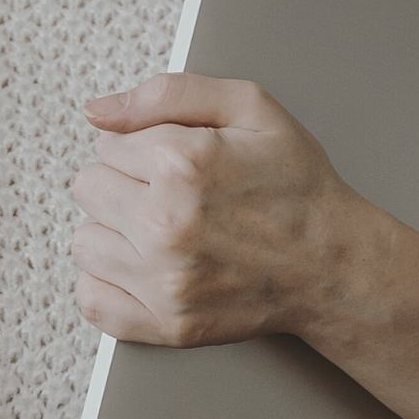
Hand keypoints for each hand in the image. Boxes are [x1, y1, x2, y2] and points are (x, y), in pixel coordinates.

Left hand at [69, 73, 374, 346]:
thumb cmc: (296, 186)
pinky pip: (91, 300)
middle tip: (169, 197)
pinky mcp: (165, 324)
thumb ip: (168, 95)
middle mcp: (165, 223)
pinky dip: (108, 285)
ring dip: (115, 235)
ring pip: (85, 242)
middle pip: (88, 189)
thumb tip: (96, 112)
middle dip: (123, 185)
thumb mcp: (250, 108)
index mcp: (182, 163)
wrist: (334, 264)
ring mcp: (163, 279)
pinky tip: (144, 270)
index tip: (175, 164)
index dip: (141, 149)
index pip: (106, 144)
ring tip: (161, 233)